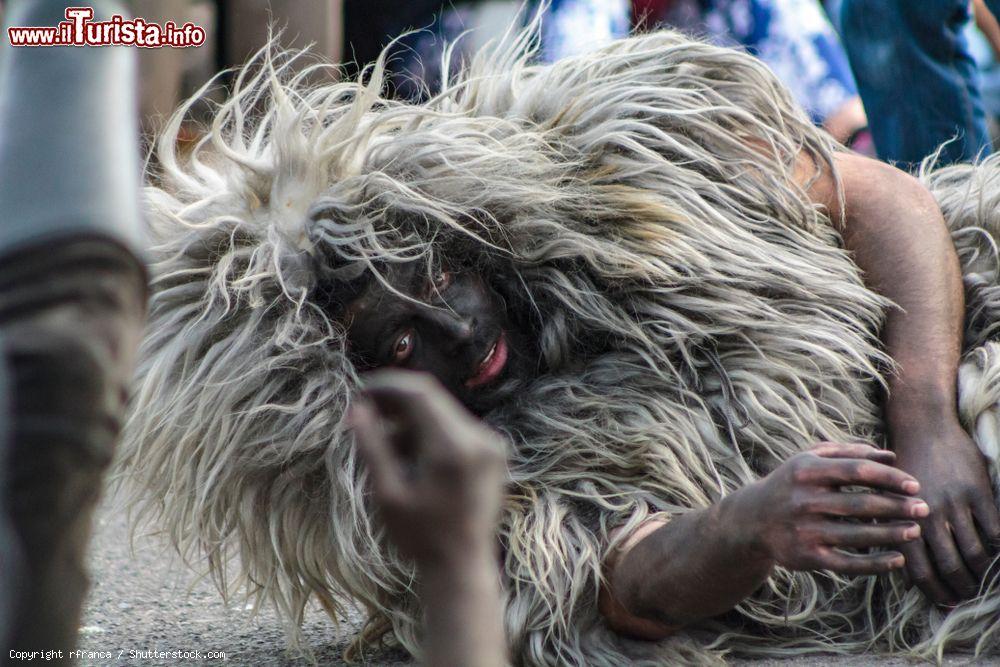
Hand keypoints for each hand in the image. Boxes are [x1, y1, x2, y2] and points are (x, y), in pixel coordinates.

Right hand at [349, 370, 505, 566]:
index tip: (360, 393)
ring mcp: (490, 445)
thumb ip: (373, 448)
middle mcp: (479, 439)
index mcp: (453, 448)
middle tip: (365, 412)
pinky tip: (409, 454)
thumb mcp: (388, 494)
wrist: (462, 568)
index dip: (387, 387)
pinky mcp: (493, 453)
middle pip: (432, 399)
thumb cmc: (420, 538)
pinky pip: (457, 428)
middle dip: (397, 401)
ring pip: (443, 412)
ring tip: (385, 444)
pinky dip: (431, 431)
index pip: (419, 394)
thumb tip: (357, 409)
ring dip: (412, 419)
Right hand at [739, 442, 926, 574]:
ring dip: (892, 534)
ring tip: (915, 530)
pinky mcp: (807, 557)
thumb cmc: (790, 484)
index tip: (914, 485)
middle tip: (924, 508)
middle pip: (861, 504)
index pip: (857, 471)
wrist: (751, 520)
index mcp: (806, 471)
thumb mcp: (808, 460)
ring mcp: (805, 531)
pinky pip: (849, 563)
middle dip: (898, 507)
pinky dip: (876, 564)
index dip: (889, 477)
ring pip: (859, 535)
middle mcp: (804, 501)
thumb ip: (847, 453)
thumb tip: (890, 455)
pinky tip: (897, 559)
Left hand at [891, 419, 999, 604]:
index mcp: (901, 519)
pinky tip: (997, 554)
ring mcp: (955, 503)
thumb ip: (888, 528)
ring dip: (983, 572)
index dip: (935, 591)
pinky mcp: (978, 491)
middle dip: (962, 587)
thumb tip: (892, 564)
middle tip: (969, 596)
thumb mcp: (886, 497)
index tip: (945, 603)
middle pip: (950, 566)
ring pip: (975, 552)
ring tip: (985, 580)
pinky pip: (995, 530)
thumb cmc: (902, 466)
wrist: (923, 427)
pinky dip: (999, 548)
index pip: (919, 570)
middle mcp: (928, 514)